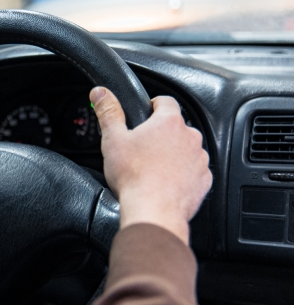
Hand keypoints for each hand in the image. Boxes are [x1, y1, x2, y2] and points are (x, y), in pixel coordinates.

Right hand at [90, 87, 211, 244]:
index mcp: (169, 122)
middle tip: (142, 149)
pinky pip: (194, 171)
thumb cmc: (134, 177)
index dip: (153, 106)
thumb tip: (100, 92)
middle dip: (161, 135)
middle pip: (176, 127)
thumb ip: (108, 112)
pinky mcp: (203, 180)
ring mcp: (199, 159)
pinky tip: (165, 183)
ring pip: (186, 149)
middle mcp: (190, 137)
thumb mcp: (112, 140)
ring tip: (153, 169)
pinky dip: (182, 175)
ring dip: (173, 155)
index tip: (145, 114)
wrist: (153, 212)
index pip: (165, 101)